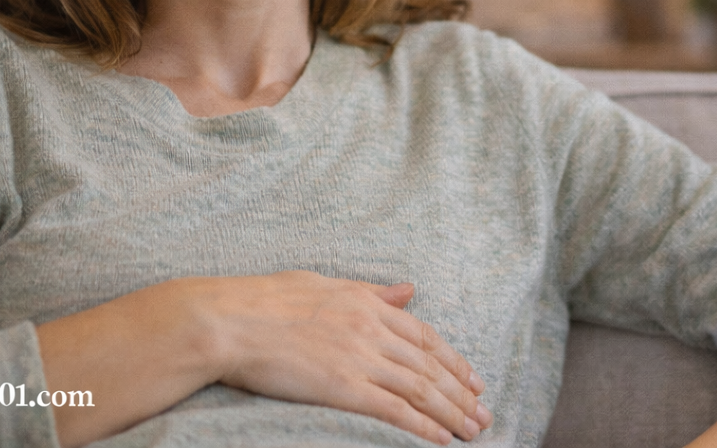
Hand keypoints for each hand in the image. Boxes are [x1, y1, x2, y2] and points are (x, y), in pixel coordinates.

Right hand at [200, 270, 492, 444]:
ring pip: (419, 388)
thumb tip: (408, 288)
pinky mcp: (343, 385)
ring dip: (451, 412)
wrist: (233, 320)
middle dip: (461, 392)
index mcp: (365, 301)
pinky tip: (440, 440)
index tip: (472, 378)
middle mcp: (370, 327)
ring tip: (473, 432)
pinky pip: (393, 409)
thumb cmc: (268, 300)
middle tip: (484, 413)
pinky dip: (422, 426)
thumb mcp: (325, 284)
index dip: (451, 359)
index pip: (422, 334)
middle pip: (428, 364)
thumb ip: (370, 291)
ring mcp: (358, 356)